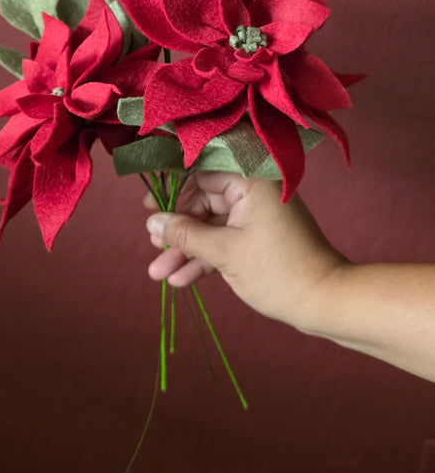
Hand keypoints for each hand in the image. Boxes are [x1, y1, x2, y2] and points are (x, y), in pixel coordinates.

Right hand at [146, 172, 346, 331]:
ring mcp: (256, 215)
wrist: (324, 301)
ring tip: (158, 273)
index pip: (202, 171)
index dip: (173, 188)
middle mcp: (254, 190)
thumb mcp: (224, 253)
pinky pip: (223, 240)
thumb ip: (185, 235)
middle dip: (176, 230)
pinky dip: (204, 259)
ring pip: (210, 226)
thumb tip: (153, 222)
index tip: (148, 206)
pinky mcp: (257, 237)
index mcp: (251, 179)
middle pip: (203, 202)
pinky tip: (179, 279)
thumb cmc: (278, 271)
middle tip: (152, 247)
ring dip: (186, 250)